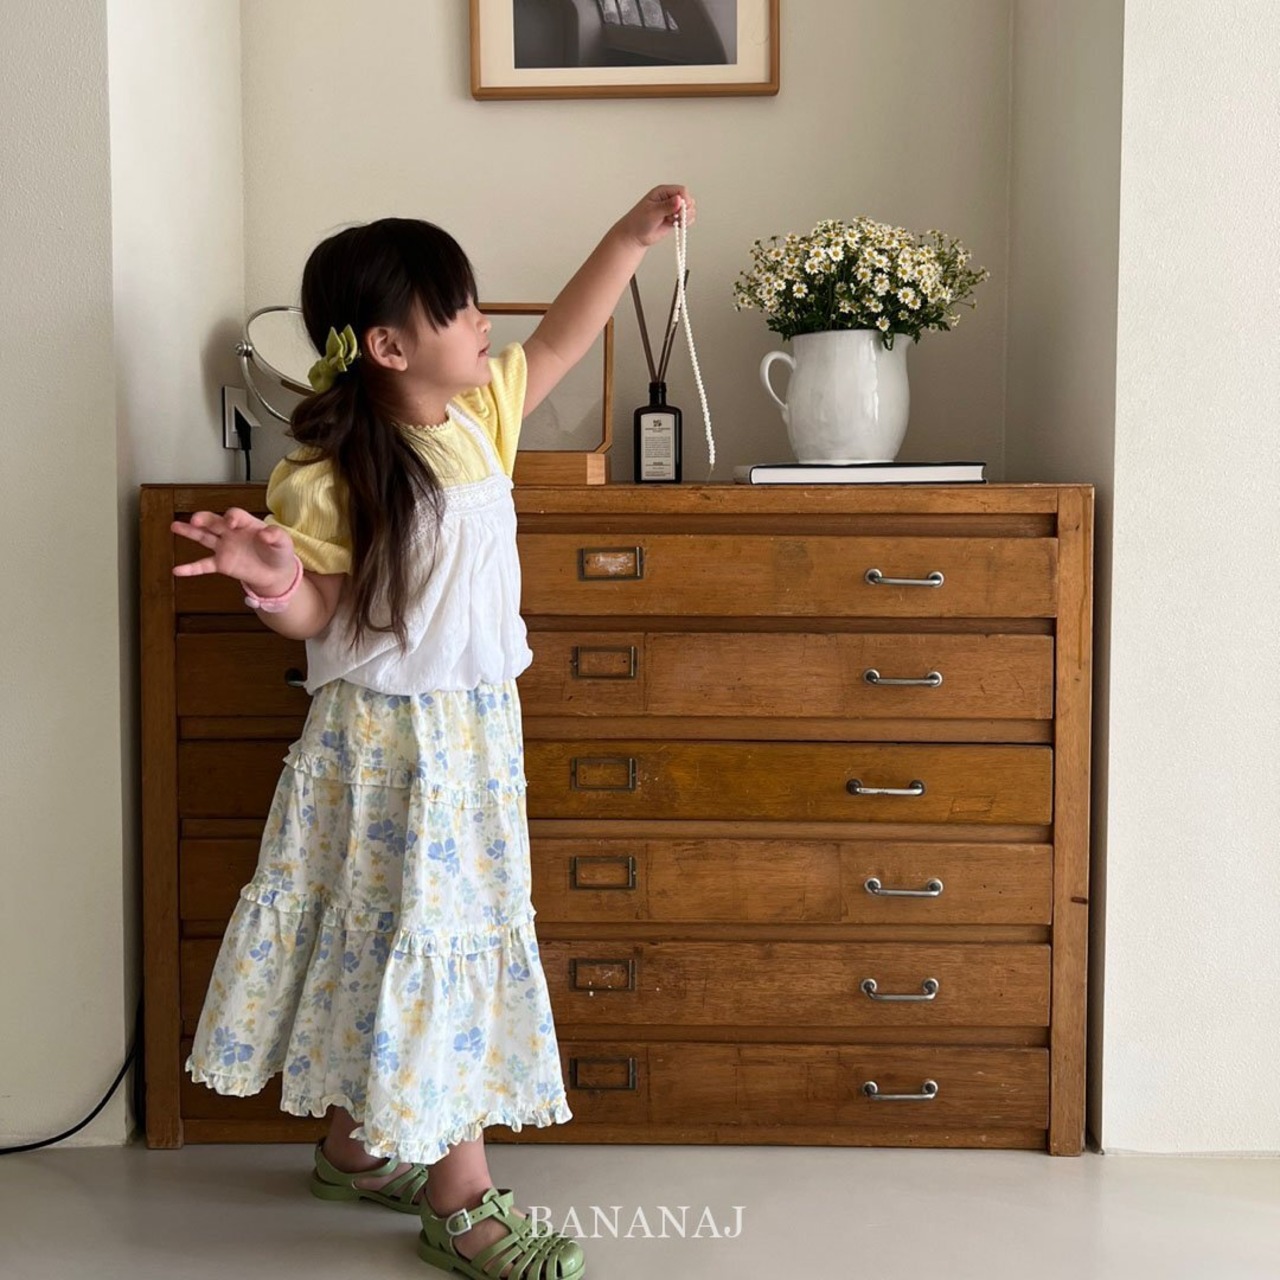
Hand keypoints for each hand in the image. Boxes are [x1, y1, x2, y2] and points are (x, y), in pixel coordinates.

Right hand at [171, 507, 297, 594]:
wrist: (276, 573)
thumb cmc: (279, 553)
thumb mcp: (283, 543)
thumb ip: (276, 536)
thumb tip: (267, 533)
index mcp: (246, 524)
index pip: (235, 515)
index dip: (231, 517)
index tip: (230, 522)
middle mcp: (232, 533)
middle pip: (214, 522)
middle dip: (204, 519)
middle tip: (196, 519)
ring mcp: (225, 547)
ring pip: (204, 537)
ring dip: (190, 532)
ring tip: (175, 526)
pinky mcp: (222, 564)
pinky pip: (203, 565)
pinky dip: (191, 568)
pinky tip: (178, 570)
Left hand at [618, 185, 696, 247]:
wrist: (635, 236)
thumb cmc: (638, 221)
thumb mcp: (652, 212)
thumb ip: (666, 206)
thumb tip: (678, 200)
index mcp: (663, 192)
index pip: (682, 191)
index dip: (684, 201)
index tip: (679, 210)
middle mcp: (669, 199)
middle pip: (688, 200)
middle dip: (685, 210)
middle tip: (675, 217)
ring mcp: (672, 209)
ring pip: (689, 210)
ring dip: (685, 218)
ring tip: (673, 221)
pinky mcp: (674, 219)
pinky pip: (687, 219)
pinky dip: (685, 223)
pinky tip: (676, 225)